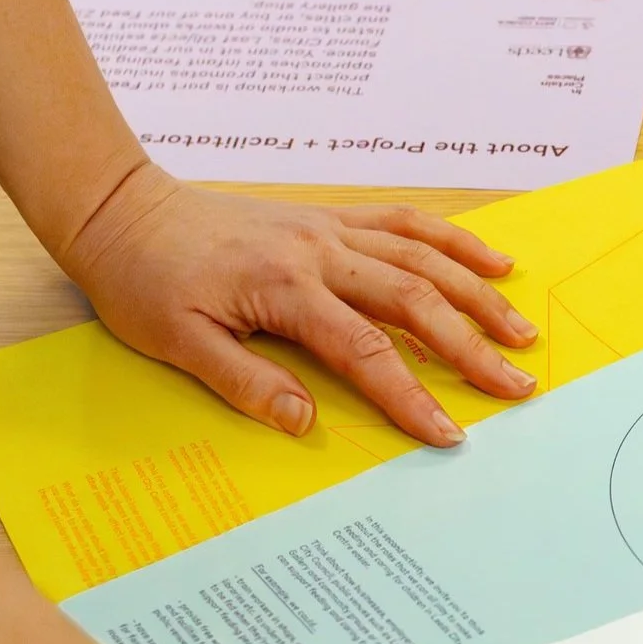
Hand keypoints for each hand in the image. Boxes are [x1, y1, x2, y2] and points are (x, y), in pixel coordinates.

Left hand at [60, 161, 538, 447]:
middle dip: (472, 348)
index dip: (412, 397)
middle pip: (415, 302)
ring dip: (477, 295)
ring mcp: (330, 229)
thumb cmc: (143, 280)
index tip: (449, 433)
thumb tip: (303, 421)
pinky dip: (453, 240)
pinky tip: (492, 262)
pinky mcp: (329, 217)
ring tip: (521, 331)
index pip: (366, 351)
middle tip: (517, 386)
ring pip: (422, 259)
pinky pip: (404, 223)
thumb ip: (245, 382)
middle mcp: (320, 251)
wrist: (121, 210)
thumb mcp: (176, 343)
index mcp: (285, 288)